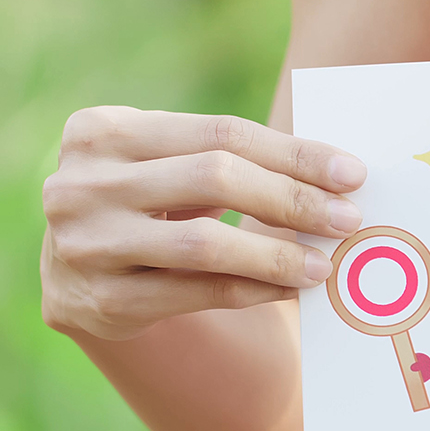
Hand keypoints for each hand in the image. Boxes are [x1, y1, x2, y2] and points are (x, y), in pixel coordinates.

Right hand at [41, 107, 365, 340]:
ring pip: (204, 244)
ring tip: (324, 264)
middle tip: (348, 219)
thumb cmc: (147, 208)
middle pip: (214, 178)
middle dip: (293, 199)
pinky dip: (253, 290)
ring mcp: (85, 243)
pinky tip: (291, 288)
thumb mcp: (168, 169)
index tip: (352, 174)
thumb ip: (229, 162)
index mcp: (104, 130)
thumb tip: (335, 177)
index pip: (221, 133)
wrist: (75, 278)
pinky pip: (196, 293)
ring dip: (276, 255)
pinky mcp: (99, 300)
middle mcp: (83, 182)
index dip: (294, 154)